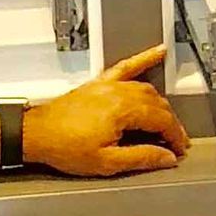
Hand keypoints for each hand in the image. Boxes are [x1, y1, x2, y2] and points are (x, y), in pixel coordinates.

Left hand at [22, 46, 189, 178]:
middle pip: (158, 104)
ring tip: (167, 122)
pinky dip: (144, 58)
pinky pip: (126, 67)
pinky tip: (158, 52)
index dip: (176, 137)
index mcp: (123, 110)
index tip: (179, 149)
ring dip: (161, 105)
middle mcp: (118, 93)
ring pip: (147, 89)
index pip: (163, 121)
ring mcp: (108, 85)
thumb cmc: (64, 147)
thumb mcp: (106, 162)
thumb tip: (166, 158)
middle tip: (175, 142)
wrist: (36, 134)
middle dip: (171, 124)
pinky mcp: (99, 84)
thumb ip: (141, 158)